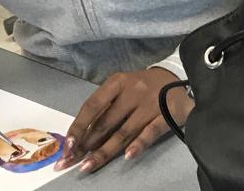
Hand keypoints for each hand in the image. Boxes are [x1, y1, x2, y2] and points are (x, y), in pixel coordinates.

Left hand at [55, 67, 193, 173]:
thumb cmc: (142, 86)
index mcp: (117, 82)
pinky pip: (151, 132)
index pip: (92, 105)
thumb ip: (106, 106)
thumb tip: (83, 134)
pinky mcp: (168, 115)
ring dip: (105, 150)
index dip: (79, 125)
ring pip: (124, 131)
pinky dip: (138, 144)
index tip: (67, 144)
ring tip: (89, 165)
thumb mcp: (121, 87)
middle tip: (71, 161)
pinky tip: (127, 156)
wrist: (176, 77)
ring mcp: (150, 104)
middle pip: (105, 122)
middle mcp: (132, 91)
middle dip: (86, 144)